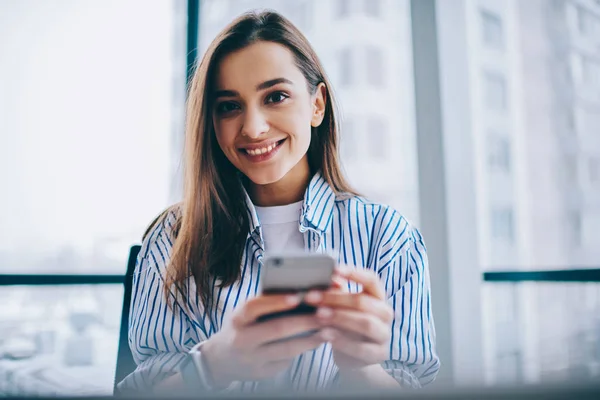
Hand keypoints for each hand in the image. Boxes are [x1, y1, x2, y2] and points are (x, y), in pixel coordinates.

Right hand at [201, 293, 324, 386]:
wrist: (221, 360)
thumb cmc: (241, 327)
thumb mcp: (244, 314)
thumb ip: (265, 303)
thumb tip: (300, 290)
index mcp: (237, 319)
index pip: (255, 307)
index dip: (276, 301)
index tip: (298, 296)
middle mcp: (242, 339)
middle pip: (277, 328)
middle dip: (305, 320)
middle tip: (327, 313)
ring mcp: (252, 359)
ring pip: (286, 349)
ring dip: (312, 339)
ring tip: (331, 331)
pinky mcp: (262, 373)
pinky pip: (287, 361)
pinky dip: (304, 350)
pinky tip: (318, 342)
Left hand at [304, 266, 393, 370]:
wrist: (353, 358)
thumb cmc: (345, 325)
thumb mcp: (341, 307)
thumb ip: (337, 293)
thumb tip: (330, 278)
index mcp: (378, 297)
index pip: (372, 280)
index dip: (354, 273)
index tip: (334, 269)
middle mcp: (385, 314)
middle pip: (363, 301)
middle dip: (335, 299)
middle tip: (312, 298)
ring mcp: (384, 334)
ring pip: (365, 323)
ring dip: (340, 317)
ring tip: (318, 315)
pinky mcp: (379, 354)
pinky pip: (362, 348)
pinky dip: (342, 341)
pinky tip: (325, 335)